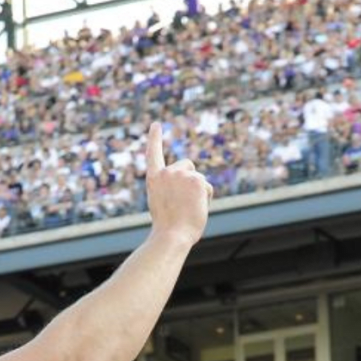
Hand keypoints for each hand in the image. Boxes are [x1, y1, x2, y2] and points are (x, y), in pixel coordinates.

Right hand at [145, 123, 211, 244]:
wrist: (171, 235)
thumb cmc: (167, 228)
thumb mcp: (163, 204)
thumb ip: (171, 189)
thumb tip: (191, 186)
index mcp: (153, 179)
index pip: (153, 154)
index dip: (155, 138)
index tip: (156, 124)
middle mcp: (166, 172)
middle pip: (188, 165)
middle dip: (192, 178)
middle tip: (185, 202)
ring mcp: (181, 174)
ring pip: (199, 179)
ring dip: (199, 193)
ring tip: (188, 209)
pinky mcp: (196, 180)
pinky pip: (207, 188)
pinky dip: (206, 199)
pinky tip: (196, 208)